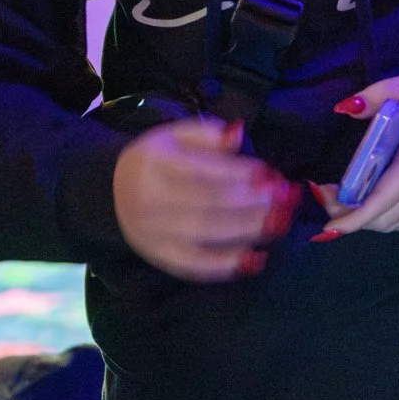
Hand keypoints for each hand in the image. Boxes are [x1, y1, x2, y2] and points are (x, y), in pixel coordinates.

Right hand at [112, 117, 297, 281]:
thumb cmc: (157, 160)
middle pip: (209, 203)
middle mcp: (152, 199)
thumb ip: (208, 134)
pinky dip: (227, 265)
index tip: (271, 175)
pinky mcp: (161, 257)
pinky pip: (196, 266)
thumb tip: (238, 134)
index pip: (204, 170)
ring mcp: (155, 233)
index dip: (240, 173)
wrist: (112, 192)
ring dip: (249, 230)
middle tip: (285, 199)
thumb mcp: (175, 135)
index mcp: (157, 163)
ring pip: (207, 234)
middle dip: (253, 202)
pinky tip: (255, 259)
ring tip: (280, 221)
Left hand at [309, 67, 398, 238]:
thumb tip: (344, 109)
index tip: (329, 225)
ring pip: (398, 221)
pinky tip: (370, 201)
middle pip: (387, 216)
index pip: (385, 199)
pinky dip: (385, 216)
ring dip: (368, 219)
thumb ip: (379, 93)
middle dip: (352, 216)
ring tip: (343, 198)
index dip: (356, 218)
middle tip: (326, 194)